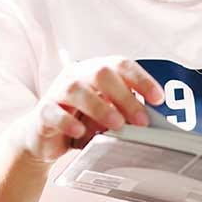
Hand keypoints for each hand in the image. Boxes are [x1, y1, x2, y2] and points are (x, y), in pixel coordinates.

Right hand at [13, 55, 164, 163]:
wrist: (46, 137)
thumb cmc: (82, 120)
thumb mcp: (108, 113)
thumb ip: (125, 110)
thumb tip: (149, 118)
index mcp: (96, 70)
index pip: (121, 65)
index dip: (142, 79)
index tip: (158, 98)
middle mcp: (76, 75)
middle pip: (101, 73)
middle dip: (124, 96)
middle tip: (141, 120)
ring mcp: (57, 92)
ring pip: (76, 89)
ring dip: (99, 107)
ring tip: (116, 125)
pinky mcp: (42, 112)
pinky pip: (53, 112)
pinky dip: (68, 121)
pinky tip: (80, 131)